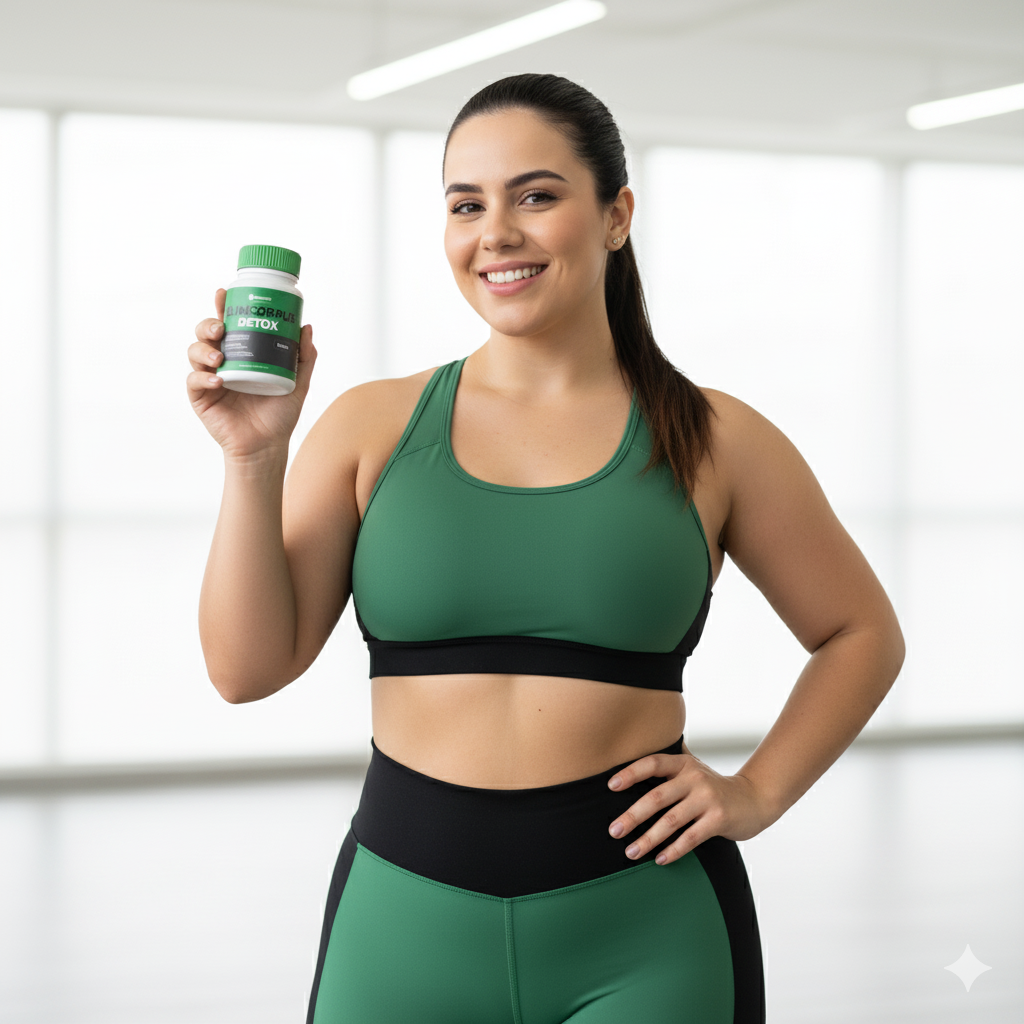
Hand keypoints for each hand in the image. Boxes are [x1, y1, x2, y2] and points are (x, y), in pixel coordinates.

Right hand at [187, 288, 316, 459]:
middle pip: (205, 333)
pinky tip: (218, 380)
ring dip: (203, 350)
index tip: (224, 294)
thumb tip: (307, 327)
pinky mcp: (201, 397)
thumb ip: (303, 357)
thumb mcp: (297, 383)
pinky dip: (203, 377)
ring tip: (219, 357)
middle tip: (221, 329)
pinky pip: (194, 381)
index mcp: (242, 353)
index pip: (228, 324)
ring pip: (195, 352)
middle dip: (208, 325)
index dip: (222, 306)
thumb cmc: (280, 415)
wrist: (268, 445)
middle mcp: (222, 362)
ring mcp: (209, 378)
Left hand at [606, 746, 776, 865]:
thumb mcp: (693, 770)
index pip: (652, 763)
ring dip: (648, 839)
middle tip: (614, 831)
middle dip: (632, 816)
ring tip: (631, 852)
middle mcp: (694, 778)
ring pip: (671, 821)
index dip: (630, 773)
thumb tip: (627, 770)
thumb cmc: (713, 787)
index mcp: (683, 764)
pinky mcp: (719, 819)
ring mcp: (707, 799)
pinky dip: (673, 850)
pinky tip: (660, 859)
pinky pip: (690, 838)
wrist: (754, 798)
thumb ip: (669, 767)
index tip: (610, 786)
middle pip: (656, 797)